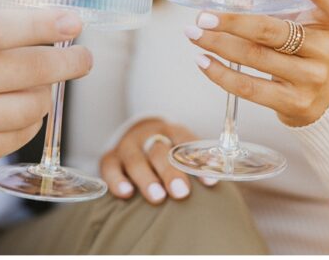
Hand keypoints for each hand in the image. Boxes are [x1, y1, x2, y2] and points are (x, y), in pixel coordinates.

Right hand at [0, 0, 91, 173]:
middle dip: (70, 62)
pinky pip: (21, 136)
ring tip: (41, 82)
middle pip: (29, 70)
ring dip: (48, 91)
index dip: (41, 24)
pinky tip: (21, 106)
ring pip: (33, 105)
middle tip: (84, 57)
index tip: (74, 20)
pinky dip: (32, 119)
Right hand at [99, 117, 213, 203]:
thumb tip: (218, 180)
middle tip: (182, 192)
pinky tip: (126, 193)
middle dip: (171, 172)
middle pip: (160, 151)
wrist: (138, 135)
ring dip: (147, 178)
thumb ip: (195, 162)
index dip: (198, 162)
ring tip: (157, 196)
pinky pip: (110, 167)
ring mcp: (128, 145)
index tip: (210, 182)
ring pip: (135, 159)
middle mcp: (149, 135)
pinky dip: (117, 180)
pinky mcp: (110, 157)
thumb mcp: (180, 148)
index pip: (187, 143)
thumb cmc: (166, 149)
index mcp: (172, 130)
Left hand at [187, 0, 328, 127]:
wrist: (328, 100)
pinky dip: (222, 74)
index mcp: (327, 23)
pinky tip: (203, 61)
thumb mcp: (307, 28)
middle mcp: (323, 50)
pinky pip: (250, 88)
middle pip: (274, 32)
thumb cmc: (306, 51)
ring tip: (194, 34)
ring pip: (256, 58)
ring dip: (219, 45)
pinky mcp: (294, 103)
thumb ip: (282, 9)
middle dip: (233, 23)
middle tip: (204, 16)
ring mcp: (310, 79)